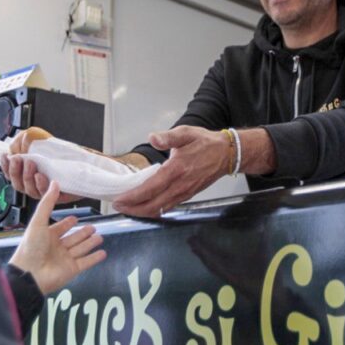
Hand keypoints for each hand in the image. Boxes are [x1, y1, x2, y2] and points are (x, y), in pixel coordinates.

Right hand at [0, 127, 79, 203]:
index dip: (5, 167)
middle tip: (18, 159)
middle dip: (15, 171)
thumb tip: (13, 146)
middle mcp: (35, 184)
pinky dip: (41, 185)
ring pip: (29, 190)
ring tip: (30, 163)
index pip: (11, 174)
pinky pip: (45, 194)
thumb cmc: (63, 152)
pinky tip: (40, 176)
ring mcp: (46, 191)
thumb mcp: (40, 142)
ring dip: (27, 176)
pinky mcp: (57, 196)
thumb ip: (25, 142)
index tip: (5, 156)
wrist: (86, 160)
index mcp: (29, 174)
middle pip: (17, 184)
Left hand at [8, 181, 106, 292]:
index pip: (59, 228)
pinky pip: (86, 262)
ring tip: (99, 237)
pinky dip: (94, 258)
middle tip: (92, 227)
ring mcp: (64, 259)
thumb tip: (54, 183)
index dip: (66, 223)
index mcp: (46, 236)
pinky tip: (102, 253)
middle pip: (73, 238)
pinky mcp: (72, 270)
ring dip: (90, 243)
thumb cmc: (31, 247)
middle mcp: (56, 247)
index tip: (74, 218)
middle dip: (82, 233)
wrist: (30, 274)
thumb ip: (48, 203)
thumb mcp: (38, 221)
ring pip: (81, 248)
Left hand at [112, 126, 229, 217]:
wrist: (226, 154)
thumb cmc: (205, 142)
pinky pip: (168, 207)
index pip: (150, 188)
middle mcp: (180, 185)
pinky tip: (145, 206)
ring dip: (142, 212)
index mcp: (177, 169)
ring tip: (128, 208)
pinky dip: (154, 210)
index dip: (132, 197)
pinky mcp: (188, 196)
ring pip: (160, 209)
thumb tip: (153, 138)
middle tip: (118, 207)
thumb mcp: (186, 133)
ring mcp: (185, 193)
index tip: (118, 200)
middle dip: (133, 209)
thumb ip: (168, 136)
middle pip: (153, 206)